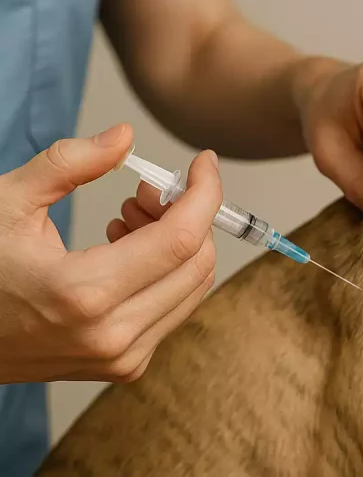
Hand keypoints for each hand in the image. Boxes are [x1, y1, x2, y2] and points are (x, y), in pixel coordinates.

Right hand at [0, 124, 222, 383]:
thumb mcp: (7, 202)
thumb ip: (70, 163)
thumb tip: (125, 136)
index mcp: (84, 293)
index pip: (182, 238)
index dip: (204, 192)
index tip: (203, 162)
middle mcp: (111, 335)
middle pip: (196, 261)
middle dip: (188, 213)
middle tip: (147, 190)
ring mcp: (120, 358)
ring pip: (193, 286)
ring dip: (179, 242)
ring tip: (130, 215)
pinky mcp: (122, 365)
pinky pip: (174, 308)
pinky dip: (167, 270)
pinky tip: (125, 247)